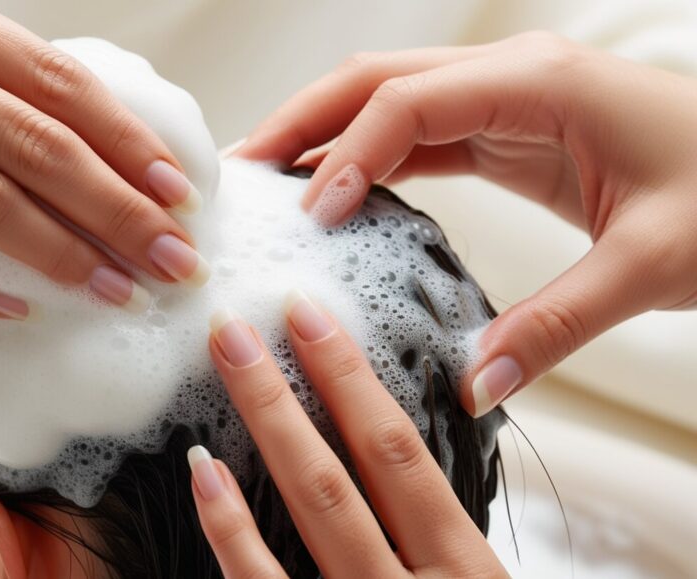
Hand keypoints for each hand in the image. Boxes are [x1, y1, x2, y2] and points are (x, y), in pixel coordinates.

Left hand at [187, 293, 506, 577]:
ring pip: (313, 506)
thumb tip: (384, 446)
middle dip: (288, 386)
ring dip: (264, 423)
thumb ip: (439, 536)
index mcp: (465, 567)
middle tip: (238, 322)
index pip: (398, 452)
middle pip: (345, 466)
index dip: (349, 377)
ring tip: (225, 359)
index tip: (306, 314)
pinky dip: (228, 524)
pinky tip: (204, 470)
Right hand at [235, 31, 696, 415]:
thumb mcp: (654, 261)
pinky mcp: (508, 129)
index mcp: (540, 84)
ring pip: (389, 99)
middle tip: (242, 172)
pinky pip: (418, 132)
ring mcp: (506, 98)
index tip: (309, 214)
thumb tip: (477, 383)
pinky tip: (335, 190)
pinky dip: (367, 156)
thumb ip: (559, 324)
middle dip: (304, 120)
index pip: (408, 103)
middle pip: (377, 79)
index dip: (347, 155)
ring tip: (269, 180)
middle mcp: (512, 77)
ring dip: (326, 134)